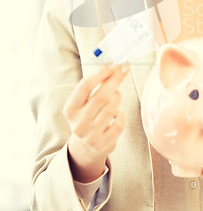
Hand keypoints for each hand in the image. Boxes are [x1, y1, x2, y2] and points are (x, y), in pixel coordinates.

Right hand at [62, 63, 128, 181]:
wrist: (86, 147)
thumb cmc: (88, 116)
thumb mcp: (84, 102)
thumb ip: (95, 86)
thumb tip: (113, 65)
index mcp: (70, 109)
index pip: (85, 86)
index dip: (101, 73)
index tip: (113, 63)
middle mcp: (78, 123)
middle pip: (101, 96)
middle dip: (115, 79)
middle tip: (124, 68)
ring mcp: (90, 135)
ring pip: (111, 109)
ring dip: (117, 97)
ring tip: (116, 94)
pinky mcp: (103, 145)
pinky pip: (119, 123)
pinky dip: (121, 115)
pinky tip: (117, 114)